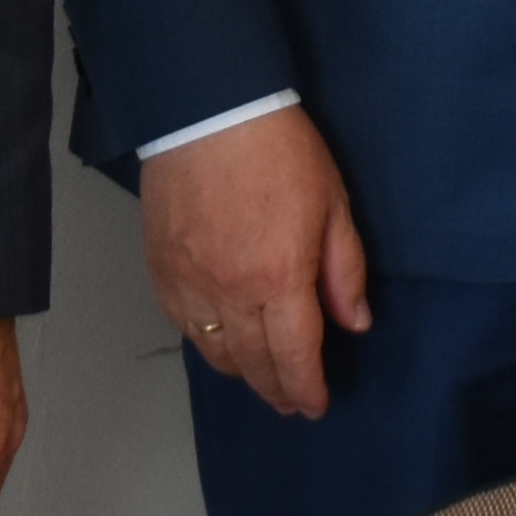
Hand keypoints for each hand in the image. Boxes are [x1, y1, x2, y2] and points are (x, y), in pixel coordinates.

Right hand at [142, 107, 372, 420]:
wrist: (208, 110)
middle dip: (276, 390)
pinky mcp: (161, 269)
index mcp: (279, 279)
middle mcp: (231, 292)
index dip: (307, 389)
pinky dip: (205, 341)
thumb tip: (354, 322)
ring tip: (259, 376)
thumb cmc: (277, 149)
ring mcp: (190, 284)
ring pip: (215, 352)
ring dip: (241, 372)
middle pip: (254, 364)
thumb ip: (344, 270)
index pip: (296, 357)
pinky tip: (219, 340)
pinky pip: (183, 324)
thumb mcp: (333, 204)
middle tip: (290, 402)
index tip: (316, 405)